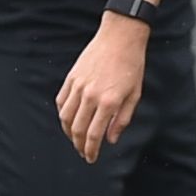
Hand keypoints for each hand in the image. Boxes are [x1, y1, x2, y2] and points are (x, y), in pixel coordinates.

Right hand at [55, 16, 149, 160]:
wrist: (120, 37)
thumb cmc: (131, 65)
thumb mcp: (134, 95)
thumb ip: (122, 119)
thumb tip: (111, 139)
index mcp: (109, 102)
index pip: (94, 135)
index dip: (91, 150)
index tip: (91, 158)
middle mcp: (91, 96)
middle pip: (78, 130)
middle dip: (79, 146)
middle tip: (83, 153)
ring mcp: (78, 86)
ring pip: (66, 118)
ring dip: (68, 133)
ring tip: (74, 139)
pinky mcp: (71, 78)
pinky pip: (61, 102)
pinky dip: (63, 115)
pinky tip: (68, 120)